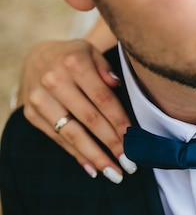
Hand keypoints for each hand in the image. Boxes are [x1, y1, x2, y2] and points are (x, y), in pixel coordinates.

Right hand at [18, 39, 133, 182]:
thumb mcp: (92, 51)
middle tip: (130, 162)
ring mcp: (40, 100)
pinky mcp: (31, 115)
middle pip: (89, 119)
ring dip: (95, 156)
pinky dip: (77, 155)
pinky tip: (93, 167)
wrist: (37, 57)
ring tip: (114, 172)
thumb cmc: (74, 56)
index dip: (120, 120)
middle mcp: (54, 81)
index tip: (134, 139)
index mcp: (74, 63)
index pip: (103, 98)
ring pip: (72, 134)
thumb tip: (116, 83)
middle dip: (112, 143)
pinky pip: (58, 139)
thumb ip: (106, 67)